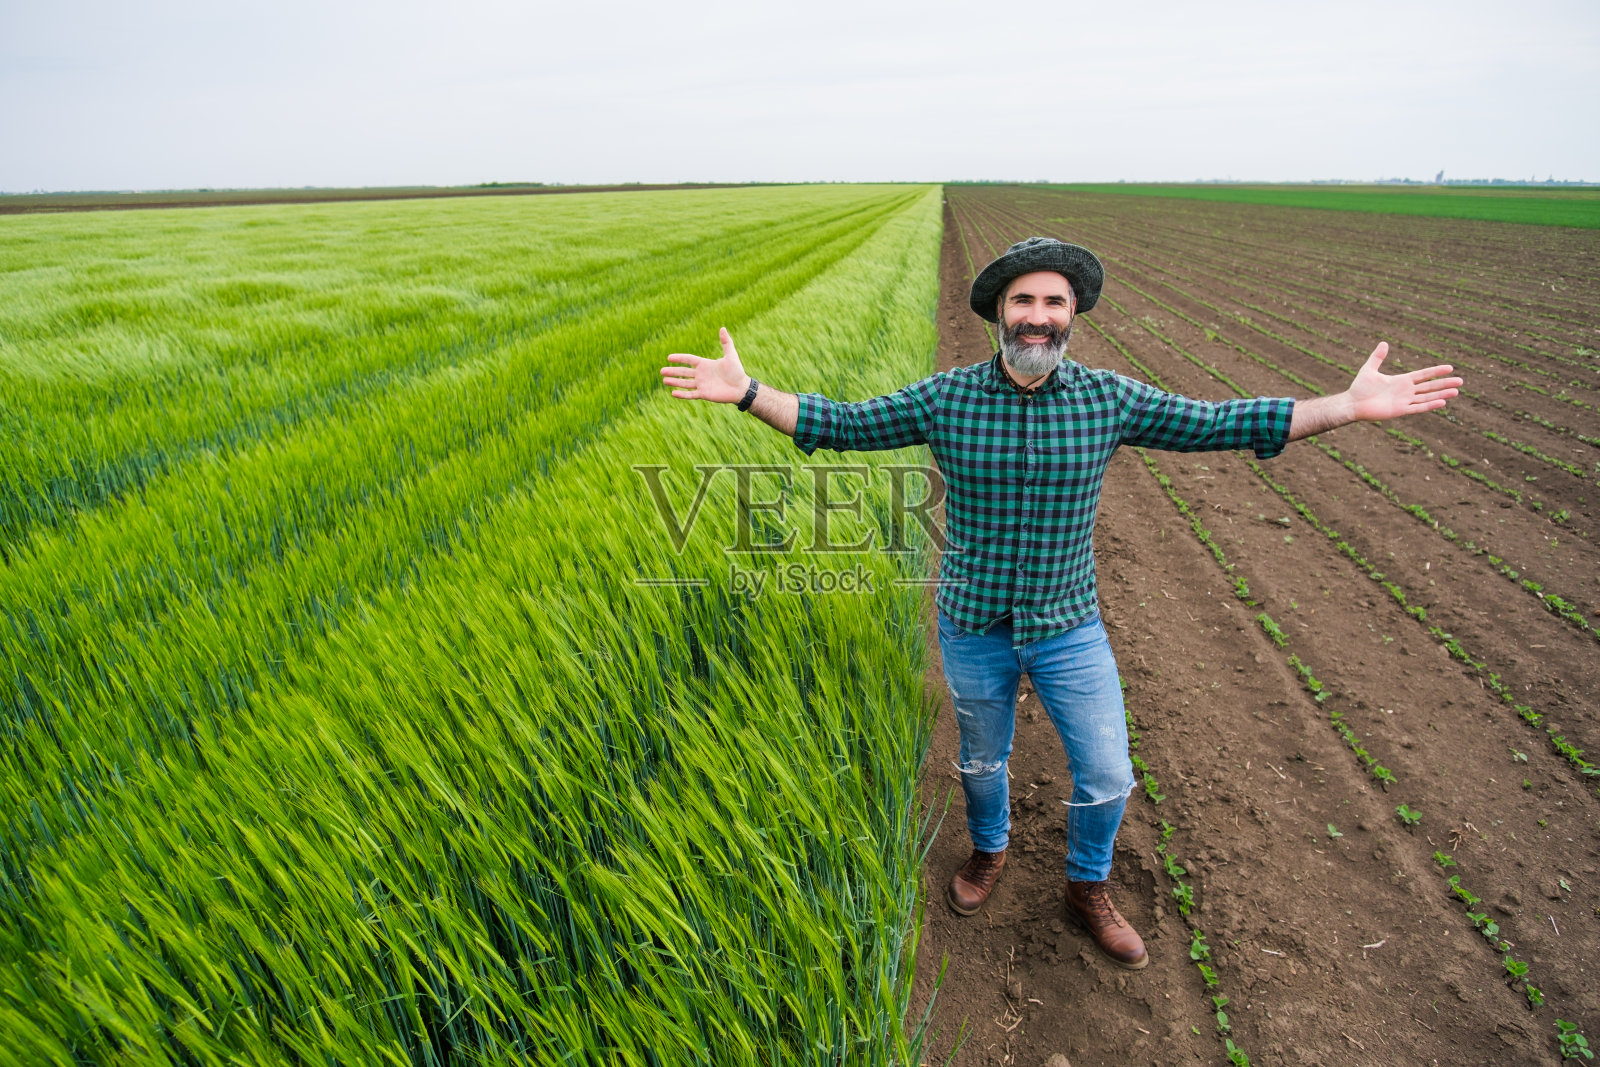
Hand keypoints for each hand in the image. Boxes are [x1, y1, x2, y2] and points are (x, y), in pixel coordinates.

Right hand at [660, 327, 750, 403]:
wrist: (741, 388)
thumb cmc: (737, 371)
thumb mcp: (731, 355)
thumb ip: (726, 342)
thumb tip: (723, 328)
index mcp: (705, 364)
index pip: (689, 360)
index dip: (679, 358)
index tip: (669, 357)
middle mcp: (701, 374)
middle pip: (684, 372)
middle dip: (673, 371)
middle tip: (661, 371)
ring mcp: (702, 384)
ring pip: (685, 383)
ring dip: (675, 382)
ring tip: (664, 381)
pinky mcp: (704, 394)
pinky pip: (691, 394)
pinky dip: (682, 394)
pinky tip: (673, 393)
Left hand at [1346, 342, 1462, 421]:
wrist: (1352, 403)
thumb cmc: (1359, 388)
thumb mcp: (1369, 369)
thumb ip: (1377, 357)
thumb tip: (1384, 343)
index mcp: (1401, 381)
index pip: (1423, 375)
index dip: (1436, 372)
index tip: (1450, 368)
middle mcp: (1406, 391)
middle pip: (1429, 387)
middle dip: (1444, 384)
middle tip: (1461, 381)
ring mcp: (1404, 401)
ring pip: (1427, 397)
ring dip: (1441, 395)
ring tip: (1456, 392)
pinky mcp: (1399, 410)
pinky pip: (1417, 408)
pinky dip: (1429, 406)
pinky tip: (1441, 403)